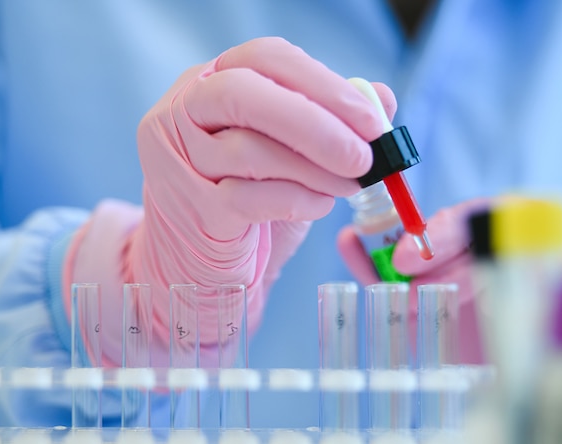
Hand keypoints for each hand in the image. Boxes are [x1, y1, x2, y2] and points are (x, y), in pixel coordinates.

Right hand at [69, 37, 394, 364]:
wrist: (208, 266)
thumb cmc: (251, 200)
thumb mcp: (292, 153)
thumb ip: (331, 120)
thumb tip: (382, 99)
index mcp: (210, 82)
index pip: (264, 59)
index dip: (323, 84)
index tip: (372, 118)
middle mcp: (182, 113)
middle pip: (243, 94)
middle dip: (315, 123)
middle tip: (364, 155)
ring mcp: (179, 162)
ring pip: (249, 150)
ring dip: (314, 169)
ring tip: (350, 185)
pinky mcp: (191, 208)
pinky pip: (248, 197)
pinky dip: (295, 200)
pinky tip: (318, 206)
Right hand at [338, 197, 561, 367]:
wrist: (535, 396)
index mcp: (537, 248)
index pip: (511, 216)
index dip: (490, 223)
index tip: (471, 239)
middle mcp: (488, 255)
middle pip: (456, 232)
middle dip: (434, 245)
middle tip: (418, 266)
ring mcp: (447, 277)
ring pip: (415, 248)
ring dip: (389, 240)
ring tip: (367, 242)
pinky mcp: (415, 299)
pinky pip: (387, 275)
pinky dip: (367, 259)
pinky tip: (350, 244)